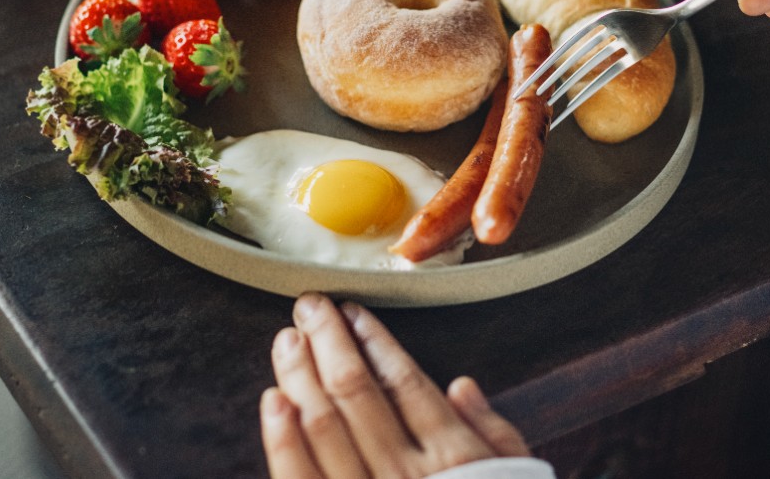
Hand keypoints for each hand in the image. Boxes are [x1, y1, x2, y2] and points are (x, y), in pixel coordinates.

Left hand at [260, 293, 530, 477]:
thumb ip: (495, 434)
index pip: (405, 382)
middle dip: (329, 342)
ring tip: (287, 339)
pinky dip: (284, 440)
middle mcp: (408, 477)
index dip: (374, 341)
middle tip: (308, 306)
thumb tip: (460, 384)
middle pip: (357, 393)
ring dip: (301, 376)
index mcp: (454, 460)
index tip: (352, 312)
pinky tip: (274, 402)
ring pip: (324, 427)